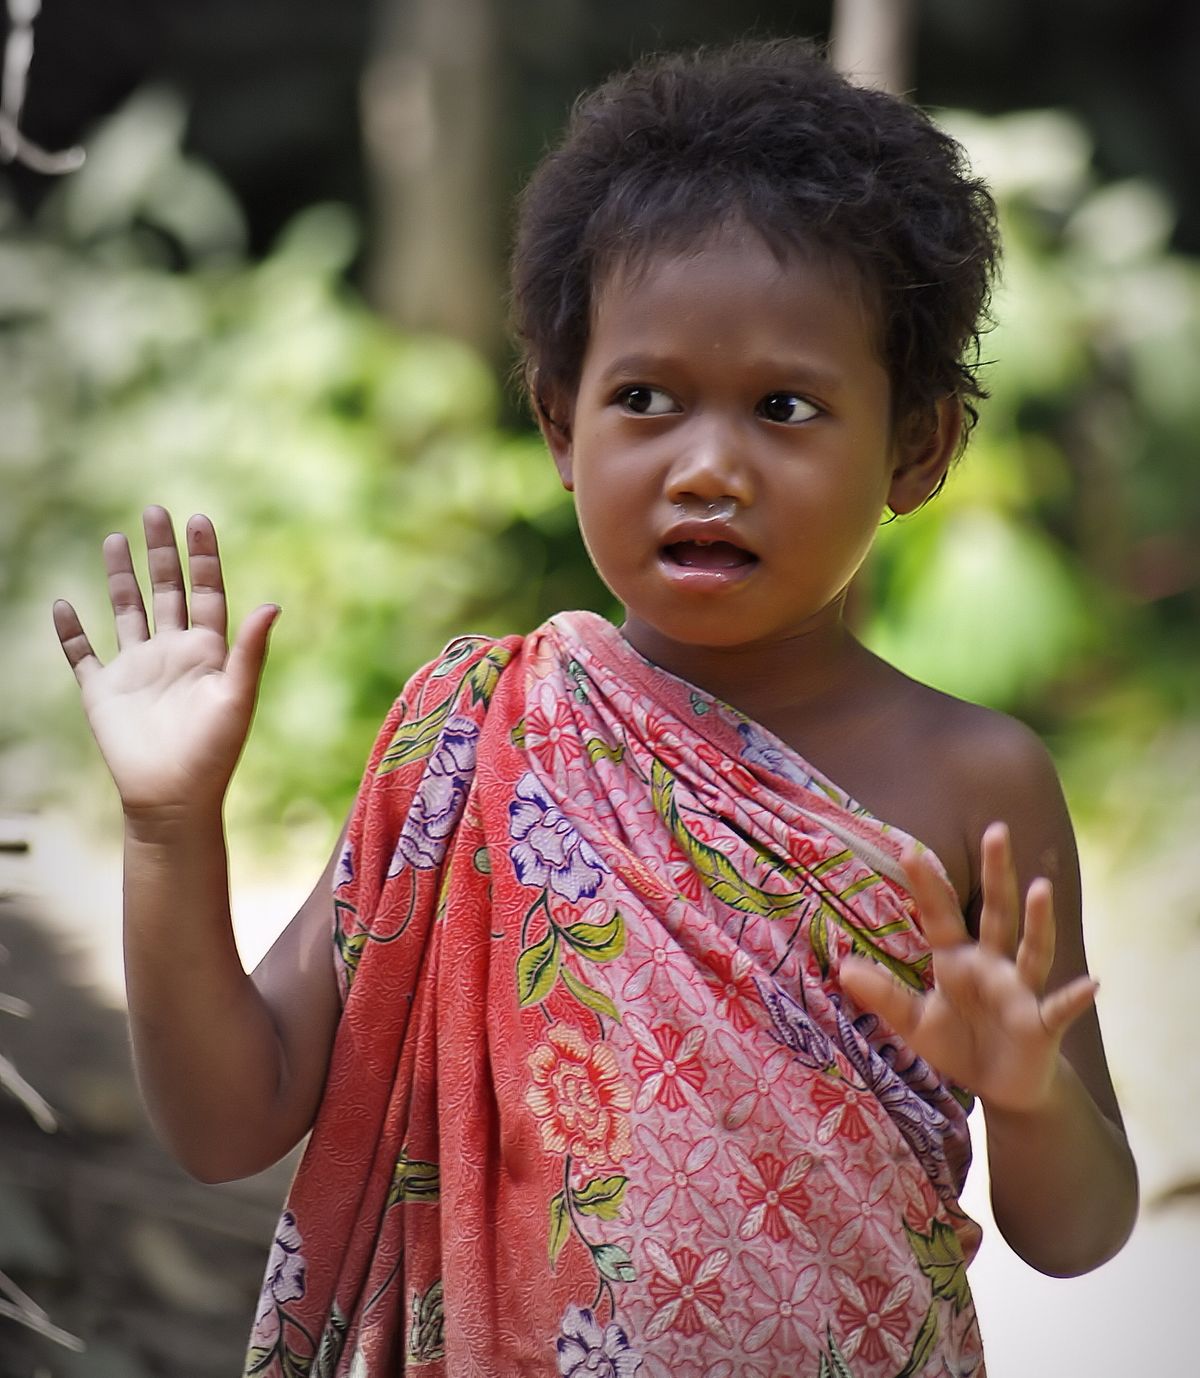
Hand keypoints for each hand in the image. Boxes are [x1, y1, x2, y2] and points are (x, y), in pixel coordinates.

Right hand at [53, 506, 277, 820]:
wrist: (174, 799)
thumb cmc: (214, 753)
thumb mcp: (237, 698)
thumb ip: (250, 652)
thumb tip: (272, 605)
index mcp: (208, 651)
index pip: (206, 591)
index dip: (203, 557)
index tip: (198, 518)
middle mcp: (172, 652)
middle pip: (165, 591)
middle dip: (160, 553)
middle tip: (154, 510)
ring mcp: (137, 669)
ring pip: (125, 611)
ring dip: (119, 577)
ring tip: (113, 538)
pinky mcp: (104, 692)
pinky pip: (83, 654)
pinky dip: (70, 631)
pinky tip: (61, 603)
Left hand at [839, 822, 1097, 1114]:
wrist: (1001, 1088)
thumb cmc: (958, 1045)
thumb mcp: (914, 1022)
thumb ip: (884, 995)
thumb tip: (843, 967)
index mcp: (958, 959)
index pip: (941, 915)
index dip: (927, 886)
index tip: (909, 850)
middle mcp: (993, 965)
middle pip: (996, 912)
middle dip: (997, 873)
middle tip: (995, 830)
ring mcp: (1020, 991)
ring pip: (1032, 949)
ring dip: (1037, 920)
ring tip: (1041, 888)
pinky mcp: (1041, 1024)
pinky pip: (1060, 1009)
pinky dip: (1074, 998)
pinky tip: (1092, 984)